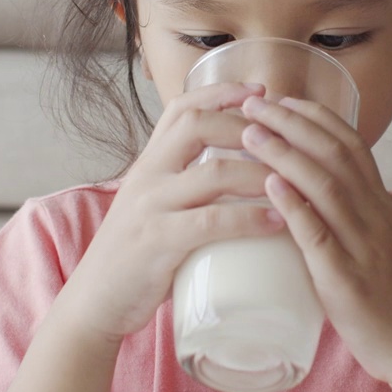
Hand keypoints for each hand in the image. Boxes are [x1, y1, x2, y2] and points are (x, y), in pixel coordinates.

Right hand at [60, 82, 286, 341]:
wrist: (95, 301)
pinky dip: (249, 218)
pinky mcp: (157, 242)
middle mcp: (147, 175)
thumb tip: (241, 175)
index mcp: (149, 163)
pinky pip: (210, 222)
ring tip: (295, 180)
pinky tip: (277, 221)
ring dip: (260, 173)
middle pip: (197, 125)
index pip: (181, 108)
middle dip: (248, 126)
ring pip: (212, 172)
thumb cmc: (137, 256)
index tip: (259, 91)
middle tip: (285, 139)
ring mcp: (150, 206)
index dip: (221, 92)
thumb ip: (186, 187)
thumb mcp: (155, 206)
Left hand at [240, 94, 391, 388]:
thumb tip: (315, 197)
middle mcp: (375, 216)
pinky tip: (270, 187)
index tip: (284, 99)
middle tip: (254, 104)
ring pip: (325, 186)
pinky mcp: (348, 280)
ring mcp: (363, 246)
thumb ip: (352, 217)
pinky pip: (319, 236)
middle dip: (292, 123)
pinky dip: (294, 206)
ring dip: (284, 154)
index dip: (317, 117)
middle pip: (334, 154)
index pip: (351, 145)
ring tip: (249, 135)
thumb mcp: (379, 244)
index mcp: (380, 206)